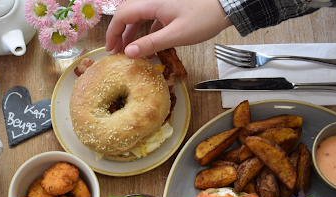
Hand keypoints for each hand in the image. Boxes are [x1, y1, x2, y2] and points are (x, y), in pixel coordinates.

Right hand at [105, 0, 231, 58]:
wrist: (226, 6)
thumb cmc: (203, 18)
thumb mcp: (176, 35)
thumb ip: (151, 43)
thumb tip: (129, 52)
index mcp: (151, 2)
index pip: (121, 16)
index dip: (112, 33)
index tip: (110, 49)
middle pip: (126, 13)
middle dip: (119, 32)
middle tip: (116, 51)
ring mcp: (160, 2)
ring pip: (138, 15)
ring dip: (131, 32)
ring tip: (129, 50)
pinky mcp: (169, 6)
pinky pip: (150, 17)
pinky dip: (145, 31)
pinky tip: (148, 45)